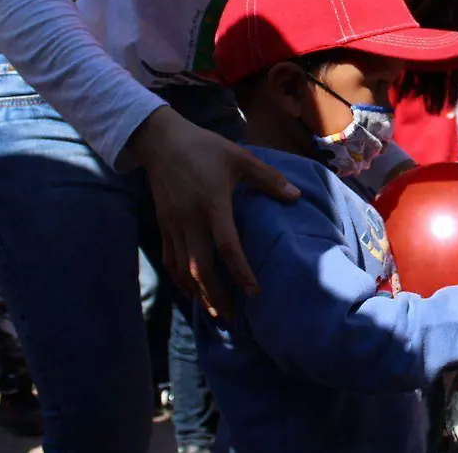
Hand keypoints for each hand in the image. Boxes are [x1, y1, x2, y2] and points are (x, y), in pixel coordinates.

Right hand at [127, 106, 300, 318]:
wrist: (161, 141)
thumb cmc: (205, 148)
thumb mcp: (240, 158)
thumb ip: (269, 179)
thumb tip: (296, 196)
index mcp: (212, 204)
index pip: (227, 246)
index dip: (240, 272)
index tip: (254, 292)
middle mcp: (190, 220)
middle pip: (200, 267)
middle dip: (216, 295)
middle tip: (233, 316)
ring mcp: (173, 225)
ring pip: (182, 268)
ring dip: (198, 293)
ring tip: (214, 312)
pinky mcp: (163, 225)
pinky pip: (170, 259)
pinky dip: (180, 279)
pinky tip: (191, 291)